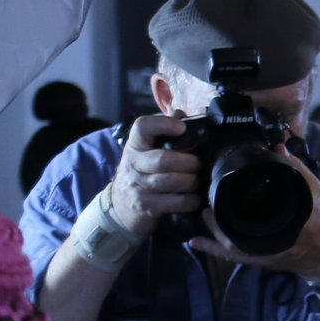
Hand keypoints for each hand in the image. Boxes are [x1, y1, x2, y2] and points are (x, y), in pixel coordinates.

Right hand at [105, 114, 201, 236]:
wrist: (120, 207)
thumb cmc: (141, 173)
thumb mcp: (146, 151)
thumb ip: (162, 132)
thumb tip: (180, 113)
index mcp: (135, 146)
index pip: (142, 126)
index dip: (163, 124)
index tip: (181, 128)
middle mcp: (133, 164)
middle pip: (164, 159)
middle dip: (190, 162)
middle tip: (199, 164)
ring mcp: (138, 186)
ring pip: (172, 181)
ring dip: (193, 181)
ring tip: (199, 180)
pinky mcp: (147, 206)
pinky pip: (176, 202)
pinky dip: (191, 200)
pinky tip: (195, 198)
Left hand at [187, 147, 319, 282]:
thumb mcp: (312, 190)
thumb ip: (295, 169)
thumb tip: (278, 147)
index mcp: (277, 223)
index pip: (243, 213)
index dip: (224, 202)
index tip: (214, 188)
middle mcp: (263, 241)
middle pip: (228, 230)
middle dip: (213, 216)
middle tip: (204, 200)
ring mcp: (257, 252)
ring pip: (224, 243)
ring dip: (209, 230)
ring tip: (200, 214)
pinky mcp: (255, 259)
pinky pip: (228, 254)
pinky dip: (210, 247)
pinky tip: (194, 240)